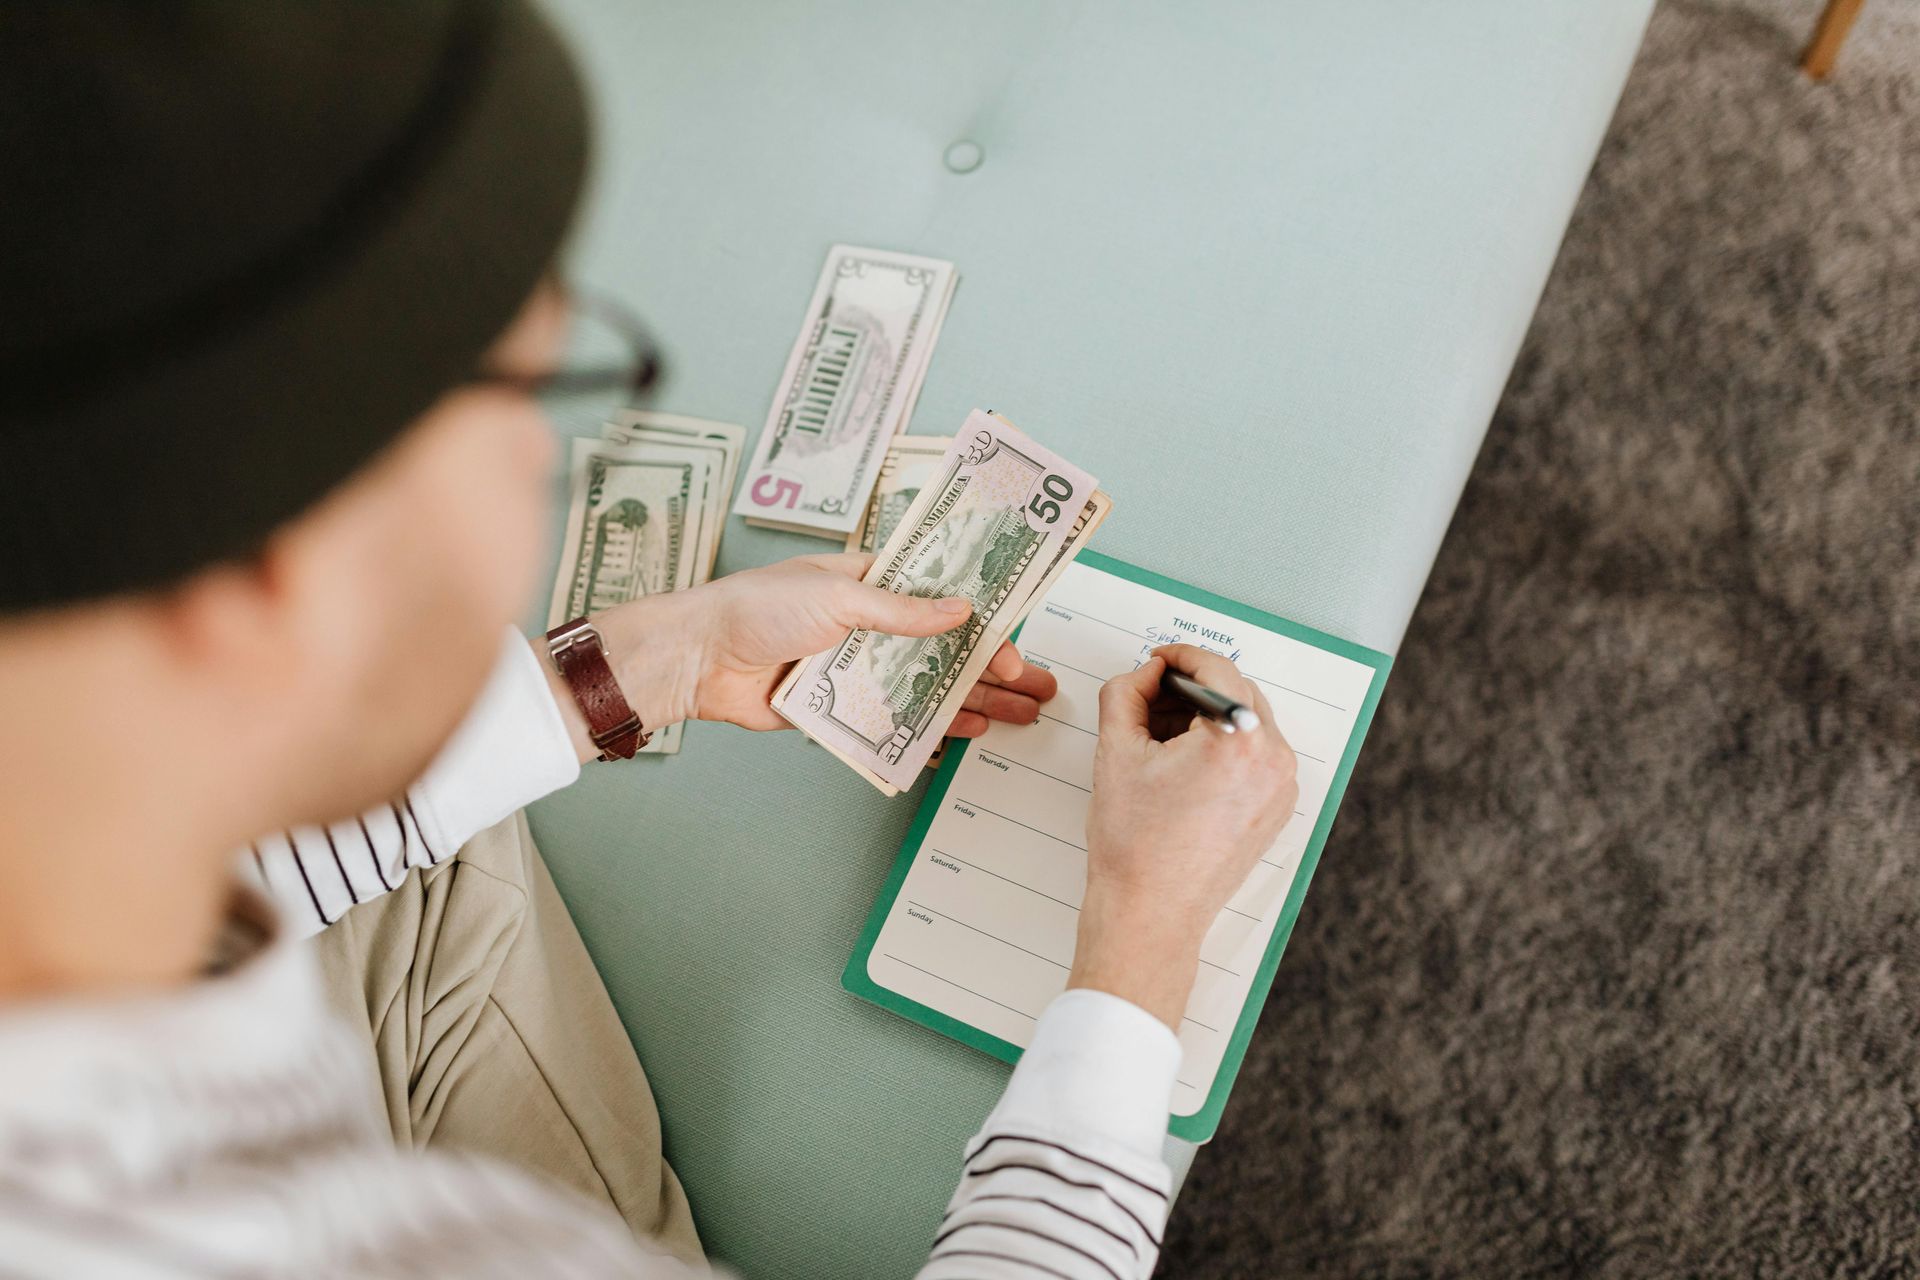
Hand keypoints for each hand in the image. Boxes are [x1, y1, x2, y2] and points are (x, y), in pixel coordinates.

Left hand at [546, 553, 1057, 760]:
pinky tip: (968, 733)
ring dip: (976, 700)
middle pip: (947, 648)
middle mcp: (872, 625)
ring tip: (1021, 715)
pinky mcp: (841, 707)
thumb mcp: (838, 597)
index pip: (943, 596)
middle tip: (1038, 686)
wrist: (701, 659)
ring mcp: (859, 668)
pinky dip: (934, 727)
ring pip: (930, 686)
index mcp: (872, 582)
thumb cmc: (757, 609)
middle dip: (995, 667)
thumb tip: (960, 610)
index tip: (1017, 638)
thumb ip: (903, 611)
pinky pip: (896, 719)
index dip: (984, 618)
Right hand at [1069, 644, 1298, 1027]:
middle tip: (1150, 700)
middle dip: (1192, 688)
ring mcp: (1280, 787)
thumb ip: (1126, 693)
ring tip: (1162, 742)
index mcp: (1237, 740)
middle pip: (1236, 692)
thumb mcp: (1116, 752)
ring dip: (1208, 717)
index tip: (1157, 661)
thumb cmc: (1135, 844)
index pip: (1215, 668)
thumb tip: (1144, 673)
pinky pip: (1256, 755)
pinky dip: (1225, 747)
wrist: (1152, 911)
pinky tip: (1185, 769)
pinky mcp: (1277, 808)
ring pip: (1248, 722)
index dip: (1179, 656)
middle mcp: (1271, 760)